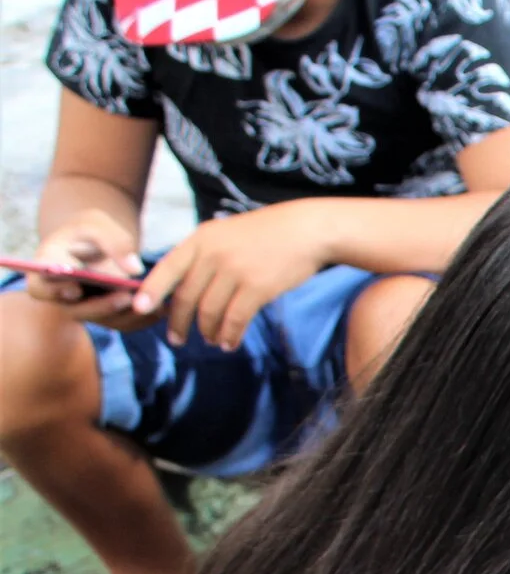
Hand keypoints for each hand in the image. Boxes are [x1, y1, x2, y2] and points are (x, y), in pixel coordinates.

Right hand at [25, 211, 146, 327]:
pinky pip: (123, 323)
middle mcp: (62, 295)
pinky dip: (143, 318)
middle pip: (75, 310)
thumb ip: (113, 242)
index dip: (54, 291)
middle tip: (124, 297)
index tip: (74, 288)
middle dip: (100, 305)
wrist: (97, 242)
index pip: (40, 287)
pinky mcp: (106, 316)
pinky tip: (163, 310)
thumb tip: (134, 269)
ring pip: (103, 320)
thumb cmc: (91, 231)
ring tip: (153, 306)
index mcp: (48, 269)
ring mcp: (84, 308)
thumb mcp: (98, 226)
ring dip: (127, 315)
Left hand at [138, 202, 334, 348]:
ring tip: (212, 341)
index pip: (167, 268)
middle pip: (186, 296)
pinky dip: (230, 335)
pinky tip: (230, 342)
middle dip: (178, 322)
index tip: (139, 309)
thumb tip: (182, 288)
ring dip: (208, 332)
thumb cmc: (266, 234)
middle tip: (177, 339)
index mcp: (201, 239)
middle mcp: (213, 255)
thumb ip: (203, 255)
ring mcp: (235, 271)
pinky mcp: (257, 288)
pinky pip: (235, 319)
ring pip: (209, 312)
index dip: (151, 290)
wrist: (306, 231)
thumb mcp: (226, 234)